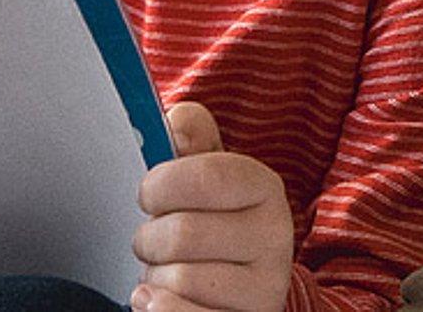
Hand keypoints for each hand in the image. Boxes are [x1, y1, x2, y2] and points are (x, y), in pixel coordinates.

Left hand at [131, 101, 295, 311]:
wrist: (239, 288)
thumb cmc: (212, 220)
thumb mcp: (208, 172)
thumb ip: (191, 136)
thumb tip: (175, 127)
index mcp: (264, 187)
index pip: (206, 176)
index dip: (162, 184)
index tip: (148, 194)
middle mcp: (274, 236)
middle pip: (183, 233)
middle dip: (150, 238)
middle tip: (154, 240)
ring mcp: (264, 288)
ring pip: (177, 281)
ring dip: (154, 278)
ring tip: (167, 271)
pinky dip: (157, 310)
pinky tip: (154, 300)